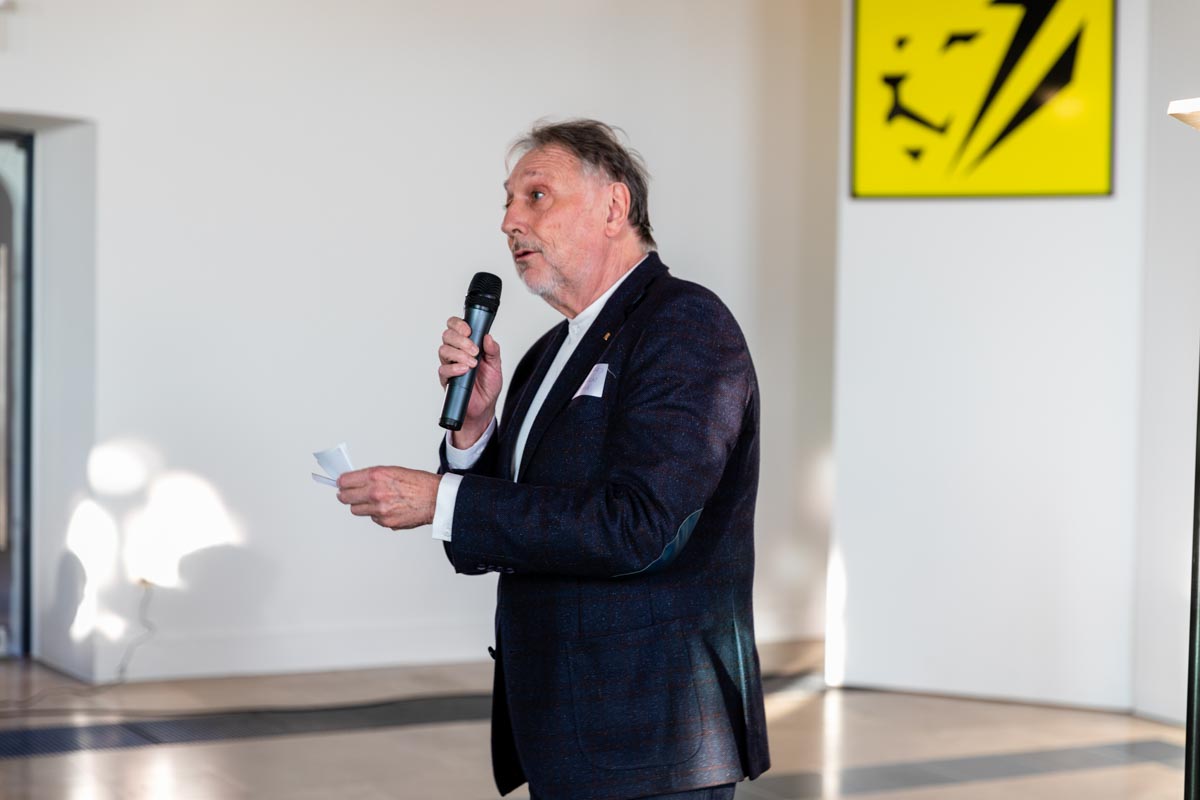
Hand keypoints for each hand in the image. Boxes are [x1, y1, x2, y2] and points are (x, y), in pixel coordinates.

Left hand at [336, 467, 441, 529]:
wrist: (435, 499)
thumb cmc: (419, 483)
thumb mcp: (393, 471)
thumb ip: (373, 477)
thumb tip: (357, 481)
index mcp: (376, 476)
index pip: (345, 481)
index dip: (342, 482)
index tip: (340, 483)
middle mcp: (375, 492)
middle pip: (345, 497)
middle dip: (345, 495)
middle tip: (345, 494)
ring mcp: (379, 509)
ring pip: (356, 510)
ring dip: (360, 506)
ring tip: (370, 501)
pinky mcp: (385, 521)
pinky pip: (372, 518)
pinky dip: (375, 514)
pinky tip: (386, 508)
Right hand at [438, 316, 501, 446]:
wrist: (485, 406)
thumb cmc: (488, 385)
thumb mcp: (496, 365)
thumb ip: (493, 350)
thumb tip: (488, 337)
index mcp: (467, 345)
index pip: (455, 327)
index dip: (459, 324)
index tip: (469, 330)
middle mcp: (456, 352)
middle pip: (447, 335)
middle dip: (461, 340)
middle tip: (474, 350)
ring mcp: (450, 365)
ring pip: (444, 350)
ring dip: (459, 354)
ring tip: (472, 363)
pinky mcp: (446, 378)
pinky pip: (443, 369)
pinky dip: (454, 368)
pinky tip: (464, 370)